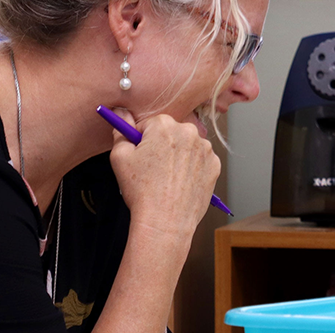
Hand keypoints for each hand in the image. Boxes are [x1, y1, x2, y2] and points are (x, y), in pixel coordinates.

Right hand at [108, 110, 219, 237]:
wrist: (165, 220)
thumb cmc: (142, 191)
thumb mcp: (120, 157)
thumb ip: (120, 131)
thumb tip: (120, 113)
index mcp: (165, 125)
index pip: (149, 123)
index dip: (141, 140)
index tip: (140, 153)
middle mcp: (189, 132)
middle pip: (170, 132)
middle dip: (161, 145)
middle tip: (151, 167)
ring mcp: (205, 149)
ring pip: (186, 146)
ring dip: (177, 155)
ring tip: (166, 177)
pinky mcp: (214, 165)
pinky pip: (199, 160)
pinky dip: (191, 168)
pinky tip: (180, 182)